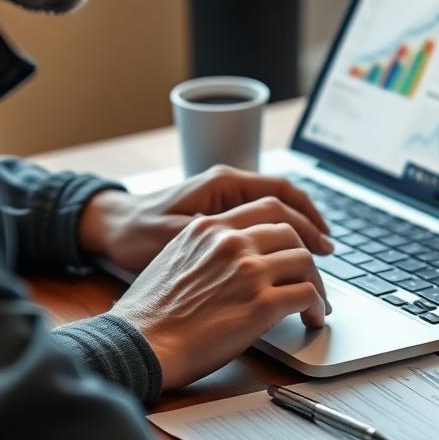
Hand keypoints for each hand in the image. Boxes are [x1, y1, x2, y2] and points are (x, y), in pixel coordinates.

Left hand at [79, 165, 332, 272]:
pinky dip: (277, 233)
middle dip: (309, 224)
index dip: (308, 218)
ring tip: (314, 254)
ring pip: (273, 209)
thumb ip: (218, 241)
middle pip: (283, 200)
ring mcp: (223, 197)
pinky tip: (284, 254)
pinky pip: (258, 218)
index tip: (324, 243)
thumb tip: (258, 250)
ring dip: (296, 228)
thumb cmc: (137, 234)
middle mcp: (227, 185)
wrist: (110, 227)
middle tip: (328, 252)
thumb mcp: (178, 238)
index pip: (281, 194)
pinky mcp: (218, 212)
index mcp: (223, 185)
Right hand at [110, 213, 328, 388]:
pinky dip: (317, 307)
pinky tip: (312, 318)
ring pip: (305, 261)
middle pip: (291, 233)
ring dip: (316, 284)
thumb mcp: (173, 259)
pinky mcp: (261, 303)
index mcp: (209, 228)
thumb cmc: (149, 314)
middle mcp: (232, 242)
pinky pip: (307, 295)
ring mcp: (249, 270)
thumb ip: (207, 249)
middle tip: (310, 277)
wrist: (138, 344)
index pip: (267, 208)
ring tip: (316, 303)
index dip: (292, 225)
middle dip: (306, 255)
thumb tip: (235, 259)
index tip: (301, 241)